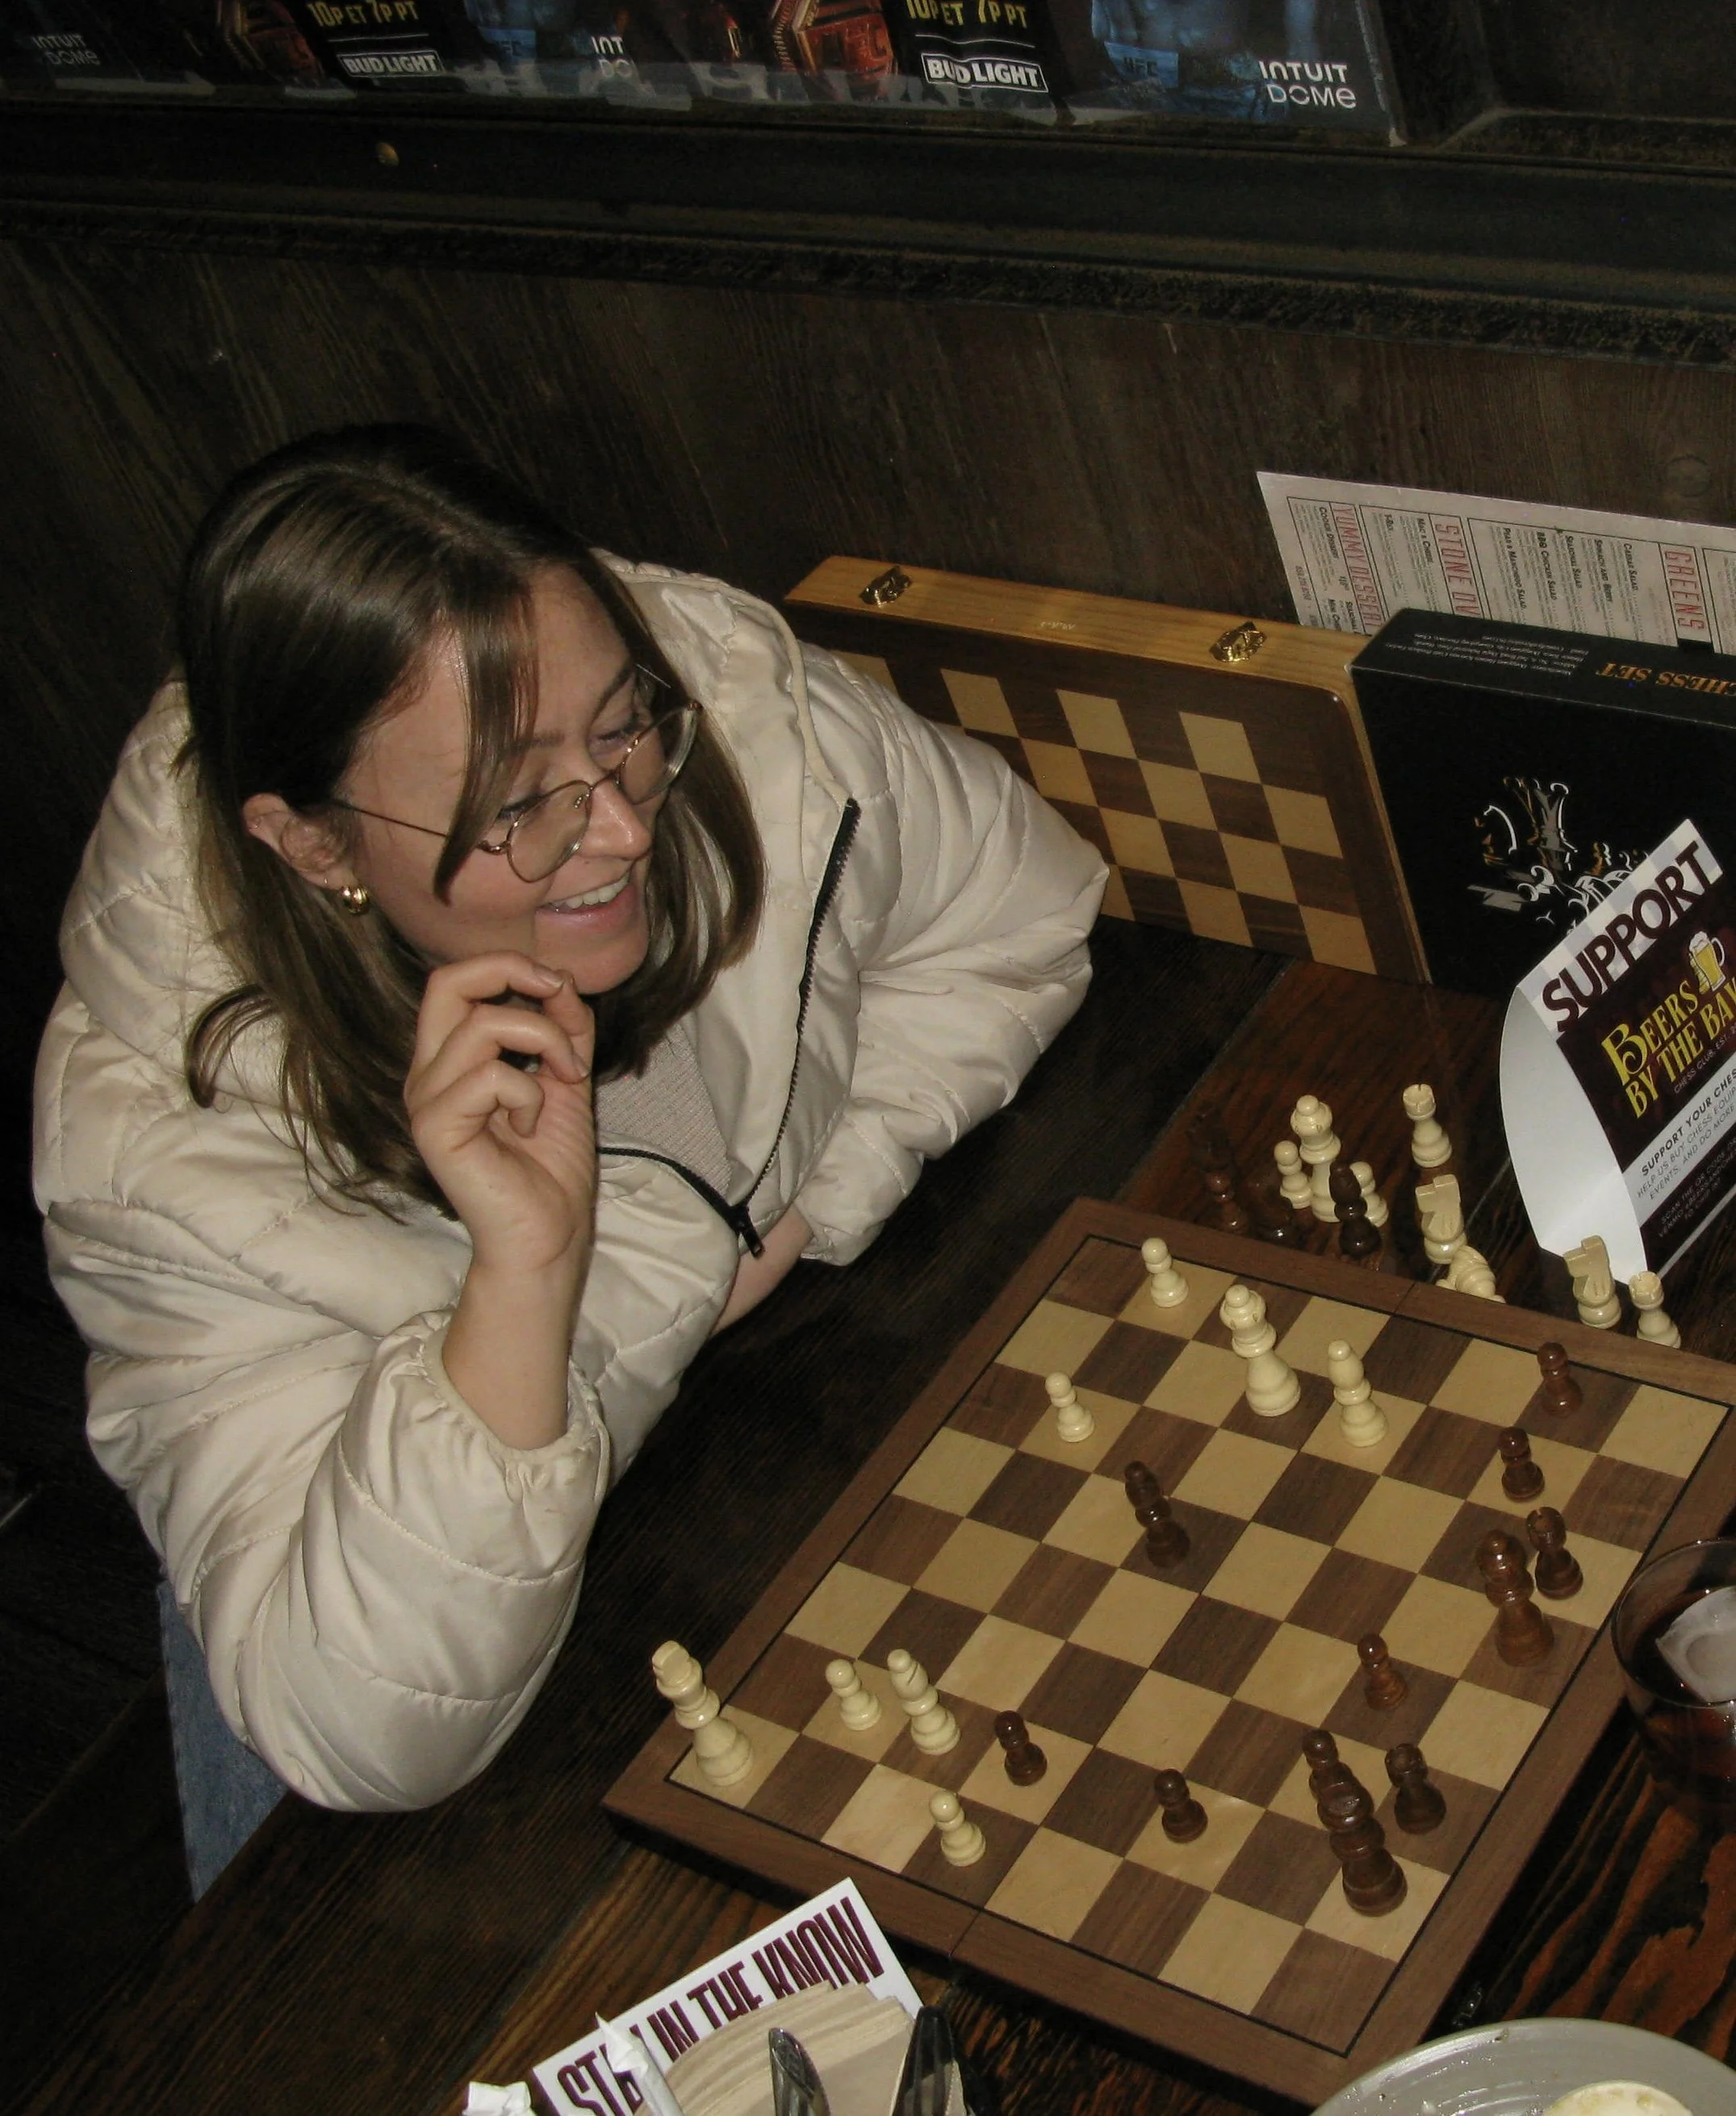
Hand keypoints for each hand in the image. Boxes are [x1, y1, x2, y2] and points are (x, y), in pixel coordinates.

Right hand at [405, 953, 595, 1285]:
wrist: (549, 1235)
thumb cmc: (551, 1166)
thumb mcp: (566, 1079)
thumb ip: (564, 1029)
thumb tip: (560, 979)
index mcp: (450, 1060)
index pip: (456, 982)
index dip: (509, 967)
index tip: (558, 986)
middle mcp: (428, 1073)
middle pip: (445, 983)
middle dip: (509, 971)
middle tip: (555, 992)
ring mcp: (426, 1100)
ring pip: (484, 1024)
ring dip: (546, 1042)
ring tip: (564, 1081)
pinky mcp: (435, 1128)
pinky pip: (490, 1075)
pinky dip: (530, 1092)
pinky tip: (531, 1125)